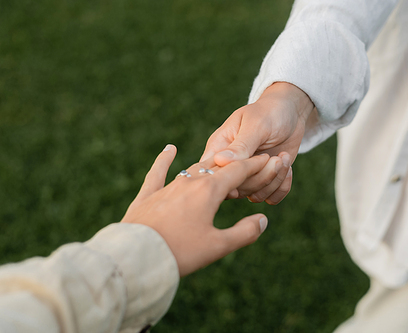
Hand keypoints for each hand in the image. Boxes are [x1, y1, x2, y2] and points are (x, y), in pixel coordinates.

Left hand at [121, 145, 270, 276]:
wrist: (136, 256)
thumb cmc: (180, 252)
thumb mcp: (218, 246)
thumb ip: (244, 232)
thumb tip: (263, 220)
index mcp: (209, 191)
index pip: (239, 171)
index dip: (257, 165)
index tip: (270, 160)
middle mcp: (189, 182)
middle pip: (218, 166)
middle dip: (237, 163)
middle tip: (251, 162)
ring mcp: (167, 187)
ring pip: (193, 168)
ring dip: (211, 165)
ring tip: (223, 163)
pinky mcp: (148, 195)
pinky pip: (157, 172)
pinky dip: (164, 159)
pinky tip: (169, 149)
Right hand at [201, 82, 313, 203]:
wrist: (290, 112)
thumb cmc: (268, 112)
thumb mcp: (255, 124)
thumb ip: (241, 145)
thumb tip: (220, 161)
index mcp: (219, 149)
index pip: (214, 175)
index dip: (230, 179)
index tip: (252, 167)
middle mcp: (231, 166)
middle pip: (237, 189)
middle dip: (261, 177)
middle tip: (277, 158)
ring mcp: (248, 176)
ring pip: (255, 196)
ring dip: (274, 180)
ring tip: (283, 158)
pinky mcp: (265, 181)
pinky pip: (270, 198)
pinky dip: (282, 187)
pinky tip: (288, 168)